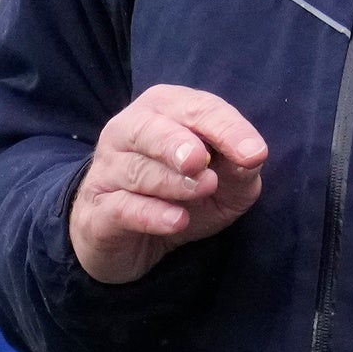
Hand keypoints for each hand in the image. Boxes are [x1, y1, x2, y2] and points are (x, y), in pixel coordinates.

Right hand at [69, 84, 269, 284]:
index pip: (196, 108)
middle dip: (177, 142)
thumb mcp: (224, 185)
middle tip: (201, 161)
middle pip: (148, 127)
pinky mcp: (97, 210)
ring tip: (203, 189)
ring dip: (172, 182)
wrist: (133, 242)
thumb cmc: (182, 198)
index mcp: (163, 110)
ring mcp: (108, 170)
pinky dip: (151, 214)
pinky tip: (178, 221)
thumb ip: (241, 168)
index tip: (254, 154)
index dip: (226, 129)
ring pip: (136, 170)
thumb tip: (253, 157)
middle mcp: (128, 131)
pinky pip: (122, 207)